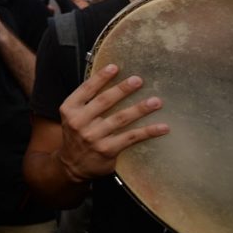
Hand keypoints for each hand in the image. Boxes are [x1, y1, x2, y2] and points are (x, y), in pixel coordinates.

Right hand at [56, 63, 168, 182]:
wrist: (72, 165)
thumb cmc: (76, 135)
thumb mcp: (72, 116)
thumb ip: (86, 101)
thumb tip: (110, 80)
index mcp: (69, 109)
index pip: (86, 89)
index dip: (101, 78)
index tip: (115, 67)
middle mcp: (79, 122)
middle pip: (104, 102)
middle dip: (123, 89)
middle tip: (138, 80)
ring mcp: (93, 137)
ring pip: (120, 119)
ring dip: (140, 109)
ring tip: (156, 101)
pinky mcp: (107, 150)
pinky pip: (131, 138)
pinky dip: (148, 131)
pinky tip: (162, 127)